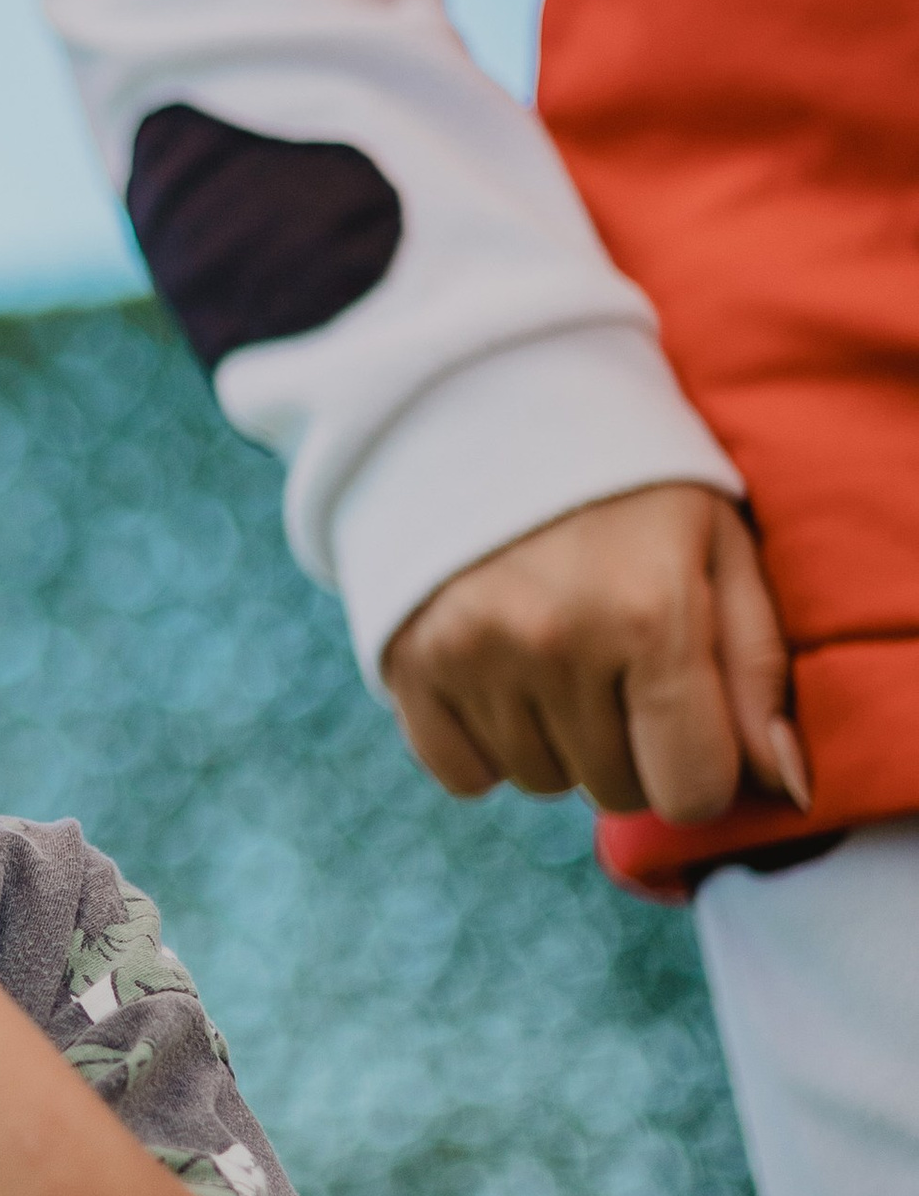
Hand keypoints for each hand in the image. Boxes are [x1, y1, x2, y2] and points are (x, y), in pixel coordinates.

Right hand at [380, 483, 805, 823]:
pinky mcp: (408, 660)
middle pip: (615, 790)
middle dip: (629, 744)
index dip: (700, 764)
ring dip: (559, 739)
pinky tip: (502, 674)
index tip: (687, 715)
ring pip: (540, 781)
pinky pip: (463, 774)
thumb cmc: (632, 485)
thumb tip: (787, 784)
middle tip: (617, 659)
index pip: (691, 788)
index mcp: (652, 614)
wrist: (490, 405)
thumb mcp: (720, 546)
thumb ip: (758, 669)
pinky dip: (486, 744)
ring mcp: (472, 653)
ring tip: (558, 650)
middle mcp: (557, 641)